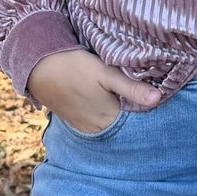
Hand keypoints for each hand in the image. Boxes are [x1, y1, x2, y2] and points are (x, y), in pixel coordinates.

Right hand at [27, 50, 161, 133]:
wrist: (38, 67)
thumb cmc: (74, 67)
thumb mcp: (106, 73)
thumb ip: (132, 88)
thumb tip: (158, 99)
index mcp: (109, 118)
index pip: (136, 120)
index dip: (144, 108)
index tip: (153, 97)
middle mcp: (97, 128)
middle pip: (123, 122)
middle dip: (131, 111)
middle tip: (137, 92)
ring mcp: (84, 126)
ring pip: (109, 122)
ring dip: (116, 112)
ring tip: (119, 95)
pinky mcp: (74, 120)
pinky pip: (95, 121)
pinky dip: (102, 113)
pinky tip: (102, 99)